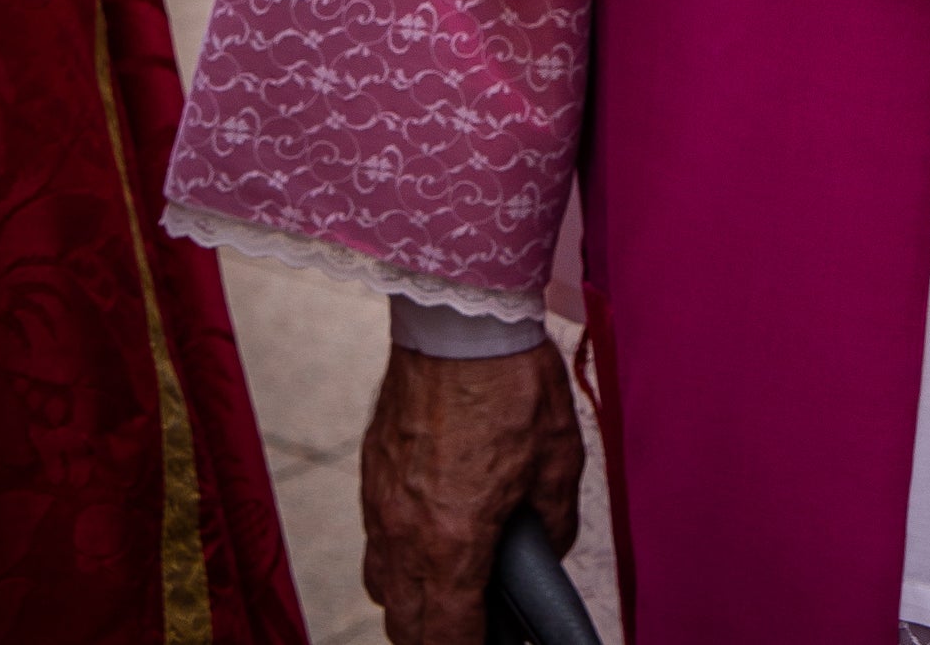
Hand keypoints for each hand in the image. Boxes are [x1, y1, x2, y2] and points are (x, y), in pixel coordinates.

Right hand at [361, 342, 583, 644]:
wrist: (458, 317)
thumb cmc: (511, 381)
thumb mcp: (558, 459)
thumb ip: (553, 523)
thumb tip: (546, 552)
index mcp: (452, 541)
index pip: (446, 638)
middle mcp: (404, 533)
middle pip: (404, 625)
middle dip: (438, 638)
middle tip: (476, 625)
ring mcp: (379, 503)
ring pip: (384, 586)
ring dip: (414, 602)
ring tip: (454, 587)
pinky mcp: (371, 472)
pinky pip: (376, 539)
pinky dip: (400, 555)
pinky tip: (433, 533)